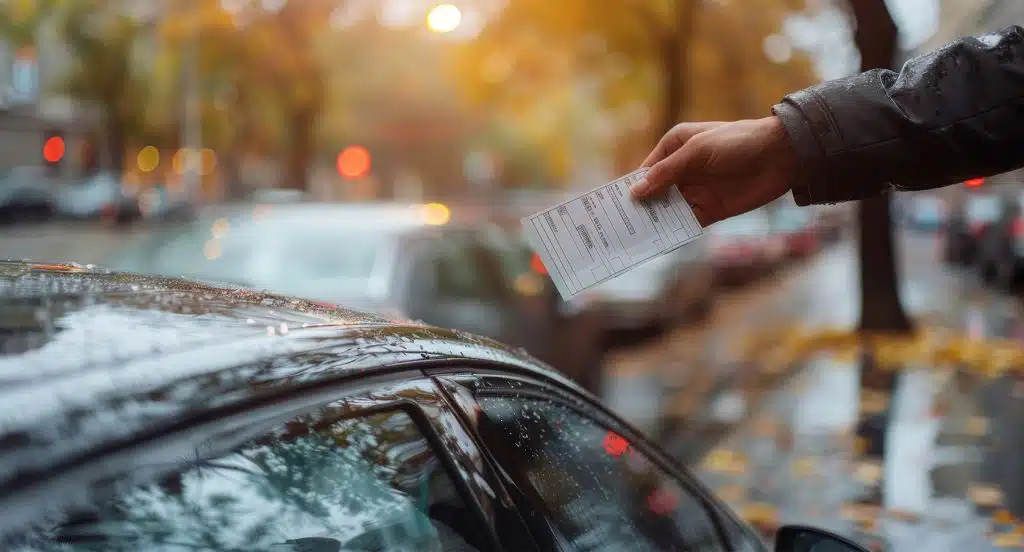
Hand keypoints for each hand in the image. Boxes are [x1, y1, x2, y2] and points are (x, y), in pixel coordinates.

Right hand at [630, 116, 800, 226]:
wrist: (781, 156)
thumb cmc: (738, 142)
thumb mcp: (697, 151)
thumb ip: (666, 172)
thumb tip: (636, 192)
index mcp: (674, 148)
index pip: (646, 171)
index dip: (630, 188)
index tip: (611, 206)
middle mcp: (681, 171)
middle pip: (653, 194)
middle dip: (638, 209)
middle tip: (616, 227)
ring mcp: (695, 192)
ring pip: (667, 211)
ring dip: (653, 223)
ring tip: (632, 238)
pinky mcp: (710, 210)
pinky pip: (686, 223)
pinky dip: (673, 233)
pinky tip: (659, 243)